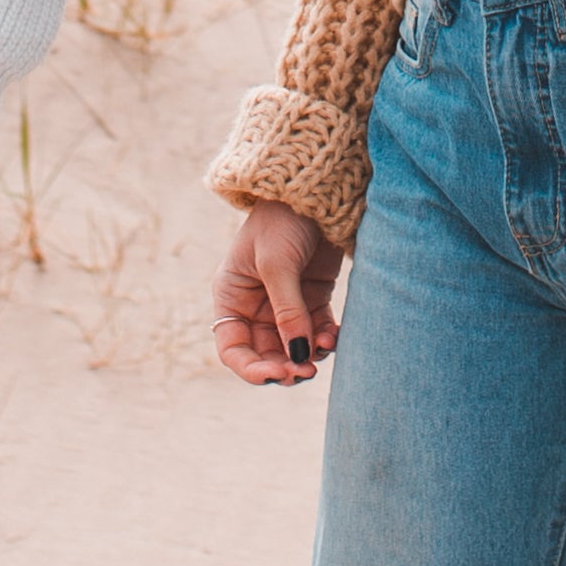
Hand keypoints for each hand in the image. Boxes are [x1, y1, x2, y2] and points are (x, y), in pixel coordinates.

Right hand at [211, 202, 343, 385]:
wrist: (315, 191)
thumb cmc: (283, 220)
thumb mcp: (277, 263)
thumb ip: (288, 311)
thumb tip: (299, 355)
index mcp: (232, 296)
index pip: (233, 347)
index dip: (251, 368)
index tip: (276, 375)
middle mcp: (255, 306)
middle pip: (265, 354)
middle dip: (284, 366)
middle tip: (306, 372)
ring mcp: (285, 304)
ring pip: (293, 347)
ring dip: (308, 355)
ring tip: (325, 348)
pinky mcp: (313, 298)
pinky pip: (317, 332)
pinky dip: (325, 340)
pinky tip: (334, 337)